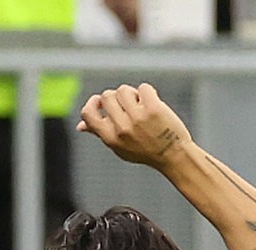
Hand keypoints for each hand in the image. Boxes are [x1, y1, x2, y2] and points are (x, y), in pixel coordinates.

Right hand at [77, 84, 191, 168]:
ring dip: (133, 94)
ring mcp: (138, 118)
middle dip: (117, 98)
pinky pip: (143, 88)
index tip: (100, 102)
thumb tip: (80, 126)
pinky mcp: (153, 109)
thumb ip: (100, 133)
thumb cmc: (146, 151)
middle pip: (107, 96)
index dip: (93, 103)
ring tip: (142, 106)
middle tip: (130, 107)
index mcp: (111, 138)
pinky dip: (149, 93)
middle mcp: (122, 128)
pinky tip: (154, 104)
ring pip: (123, 89)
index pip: (88, 114)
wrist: (175, 156)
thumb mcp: (120, 147)